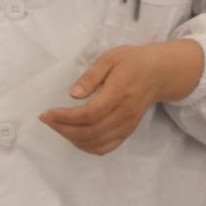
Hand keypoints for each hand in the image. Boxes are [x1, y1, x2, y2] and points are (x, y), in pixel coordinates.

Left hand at [39, 39, 203, 155]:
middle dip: (63, 128)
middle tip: (46, 119)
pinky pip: (106, 147)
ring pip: (96, 142)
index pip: (89, 114)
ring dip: (72, 138)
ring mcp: (127, 125)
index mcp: (119, 93)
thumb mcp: (110, 59)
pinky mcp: (128, 131)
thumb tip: (73, 94)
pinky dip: (87, 146)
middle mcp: (124, 114)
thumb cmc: (132, 62)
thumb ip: (91, 76)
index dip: (65, 117)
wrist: (159, 74)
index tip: (47, 113)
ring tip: (56, 126)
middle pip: (90, 131)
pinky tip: (74, 136)